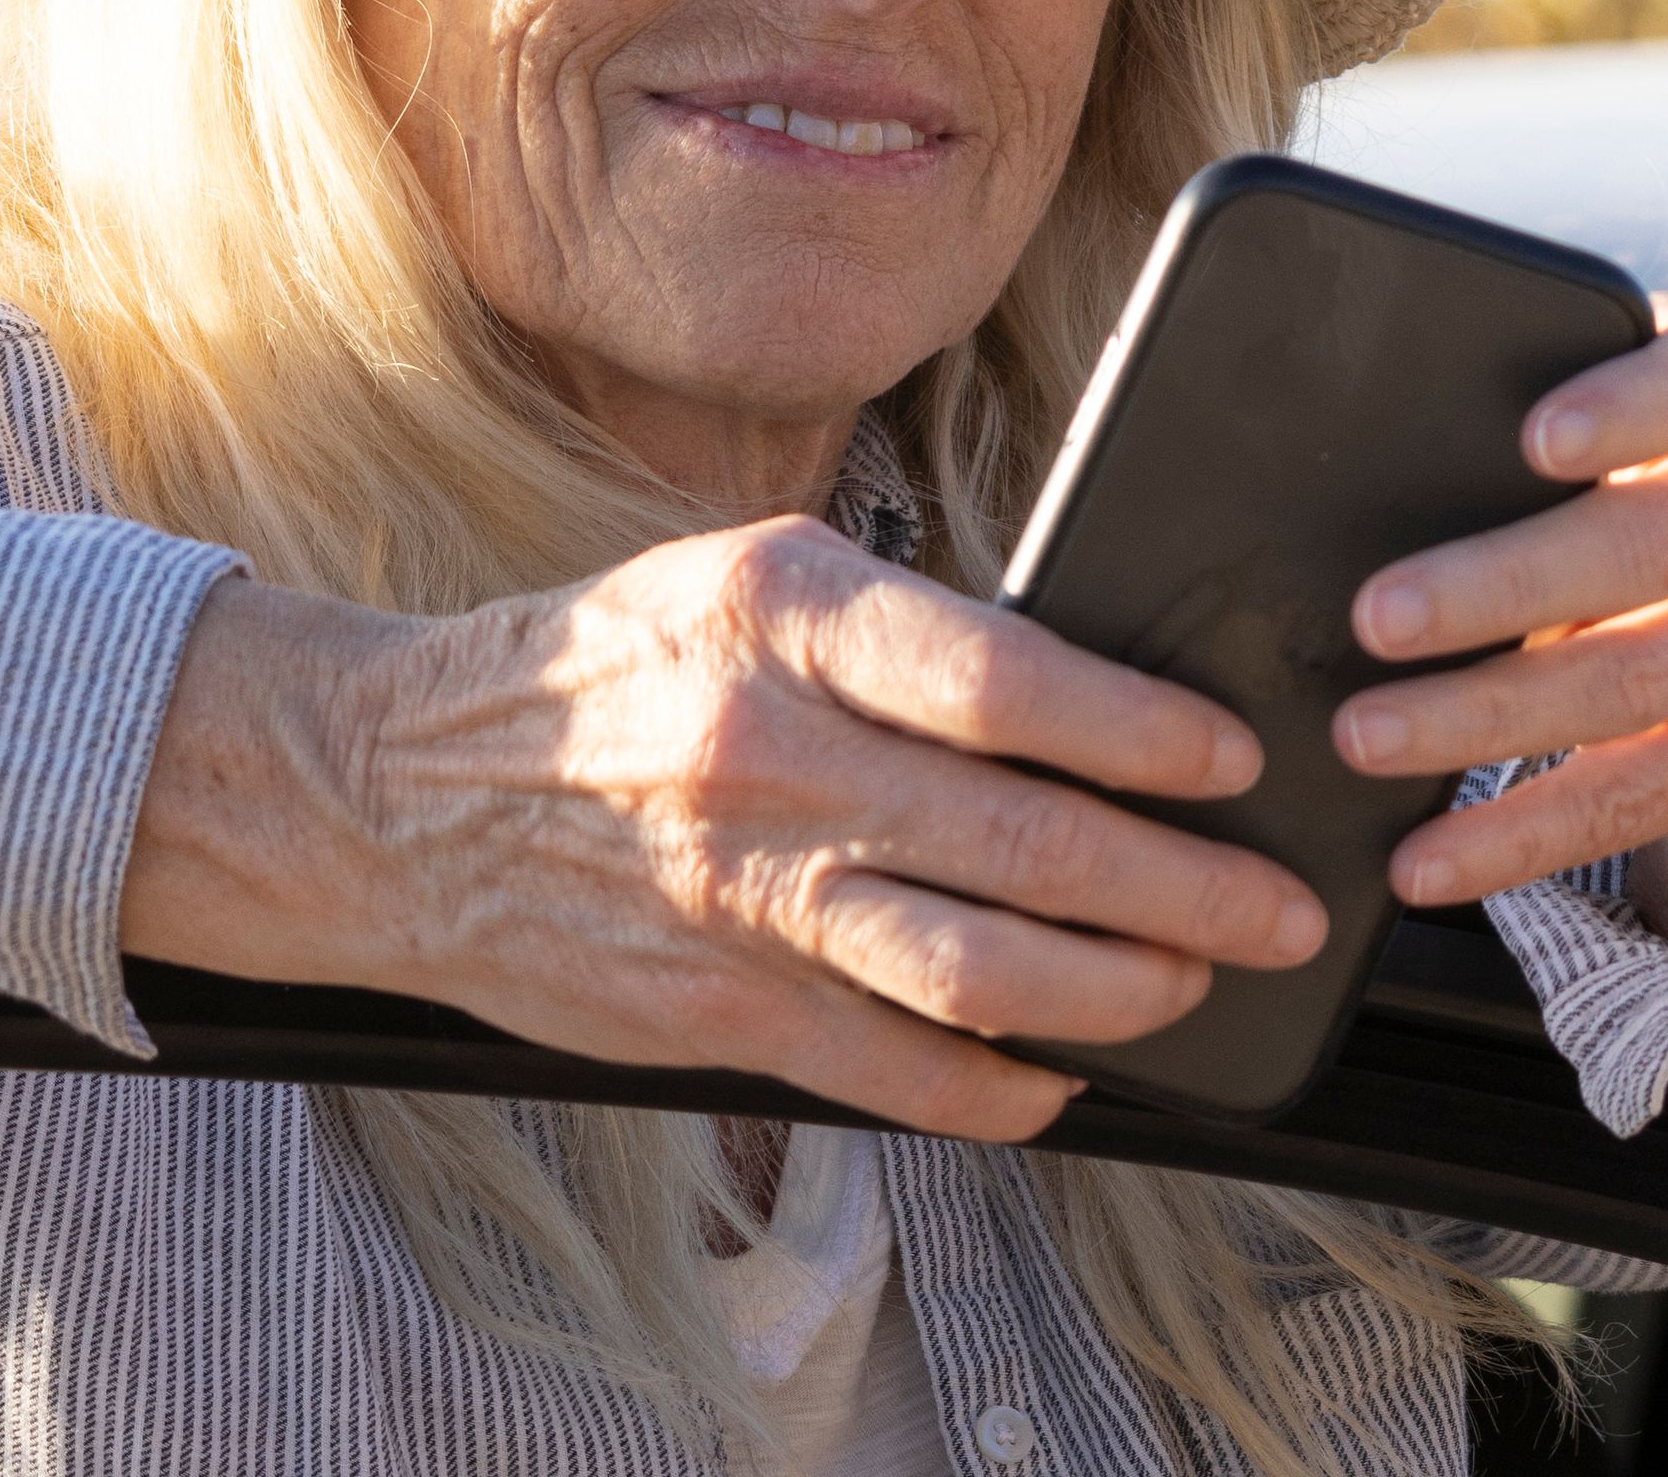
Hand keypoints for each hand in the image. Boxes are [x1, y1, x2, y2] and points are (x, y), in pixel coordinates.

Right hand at [120, 519, 1327, 1140]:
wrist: (388, 788)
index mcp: (780, 612)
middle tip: (1279, 911)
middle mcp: (765, 750)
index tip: (1233, 761)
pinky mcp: (706, 1006)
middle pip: (1020, 841)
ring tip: (1188, 989)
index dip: (1142, 731)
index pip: (1004, 679)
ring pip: (971, 967)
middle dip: (1181, 888)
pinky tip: (1058, 1080)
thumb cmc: (599, 669)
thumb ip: (890, 633)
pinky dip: (992, 1087)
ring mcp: (736, 890)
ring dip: (1111, 993)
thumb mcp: (738, 579)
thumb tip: (1077, 694)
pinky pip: (885, 1067)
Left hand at [1335, 297, 1667, 946]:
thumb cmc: (1635, 481)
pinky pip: (1637, 802)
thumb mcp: (1617, 421)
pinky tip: (1424, 861)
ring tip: (1365, 738)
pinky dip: (1518, 839)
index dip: (1633, 405)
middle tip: (1373, 618)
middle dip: (1502, 587)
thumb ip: (1519, 409)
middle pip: (1649, 546)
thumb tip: (1329, 443)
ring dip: (1485, 720)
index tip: (1533, 438)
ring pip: (1635, 684)